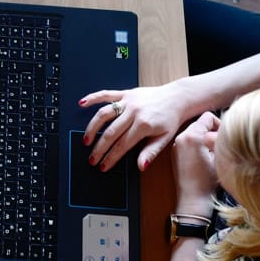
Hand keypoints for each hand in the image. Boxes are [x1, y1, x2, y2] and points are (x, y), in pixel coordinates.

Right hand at [80, 78, 205, 172]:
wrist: (177, 98)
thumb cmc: (171, 119)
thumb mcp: (165, 139)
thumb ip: (150, 152)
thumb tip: (140, 166)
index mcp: (143, 125)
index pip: (122, 145)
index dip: (111, 157)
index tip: (103, 166)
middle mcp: (133, 112)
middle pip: (110, 133)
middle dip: (99, 148)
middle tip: (91, 159)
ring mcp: (128, 101)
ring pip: (104, 114)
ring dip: (92, 128)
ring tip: (86, 140)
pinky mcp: (126, 93)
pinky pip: (106, 94)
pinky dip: (93, 98)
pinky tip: (82, 103)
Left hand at [172, 112, 219, 212]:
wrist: (193, 199)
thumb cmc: (208, 181)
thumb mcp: (219, 156)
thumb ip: (219, 140)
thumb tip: (222, 132)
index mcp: (192, 136)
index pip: (208, 117)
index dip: (219, 124)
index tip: (224, 137)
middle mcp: (181, 137)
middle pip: (200, 123)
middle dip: (211, 131)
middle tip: (219, 146)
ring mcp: (176, 145)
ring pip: (194, 132)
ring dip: (203, 138)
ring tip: (212, 153)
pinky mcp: (175, 153)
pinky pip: (188, 141)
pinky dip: (196, 145)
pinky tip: (203, 158)